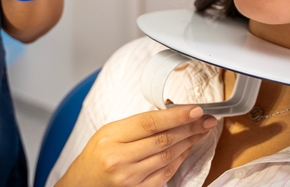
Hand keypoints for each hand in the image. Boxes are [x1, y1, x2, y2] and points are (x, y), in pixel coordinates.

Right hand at [58, 105, 216, 186]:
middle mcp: (121, 158)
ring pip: (169, 156)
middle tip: (206, 119)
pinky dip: (180, 159)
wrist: (83, 184)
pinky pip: (166, 173)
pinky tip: (187, 148)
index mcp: (112, 137)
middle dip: (190, 128)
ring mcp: (130, 177)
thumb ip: (136, 125)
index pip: (151, 123)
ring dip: (189, 142)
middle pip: (164, 139)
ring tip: (200, 131)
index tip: (195, 110)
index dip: (177, 116)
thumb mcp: (109, 132)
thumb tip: (169, 114)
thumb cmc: (96, 155)